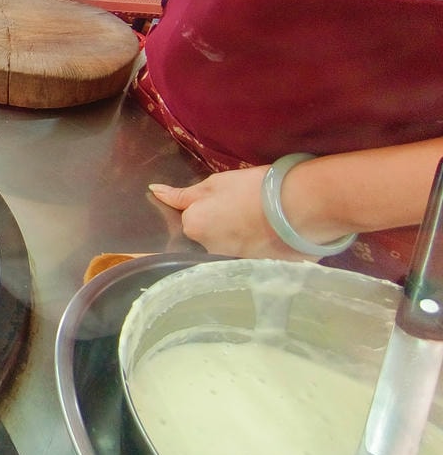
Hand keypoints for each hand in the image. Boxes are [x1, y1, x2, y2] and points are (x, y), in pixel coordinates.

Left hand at [148, 166, 313, 259]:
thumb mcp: (215, 184)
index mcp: (193, 227)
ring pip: (227, 248)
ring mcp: (229, 263)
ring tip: (259, 222)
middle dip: (219, 225)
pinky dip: (254, 247)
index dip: (208, 208)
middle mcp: (206, 250)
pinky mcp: (252, 270)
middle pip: (207, 237)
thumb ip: (182, 194)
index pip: (190, 219)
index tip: (226, 202)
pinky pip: (246, 258)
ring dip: (237, 237)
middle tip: (243, 209)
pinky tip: (269, 236)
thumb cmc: (253, 188)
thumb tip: (154, 190)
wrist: (300, 205)